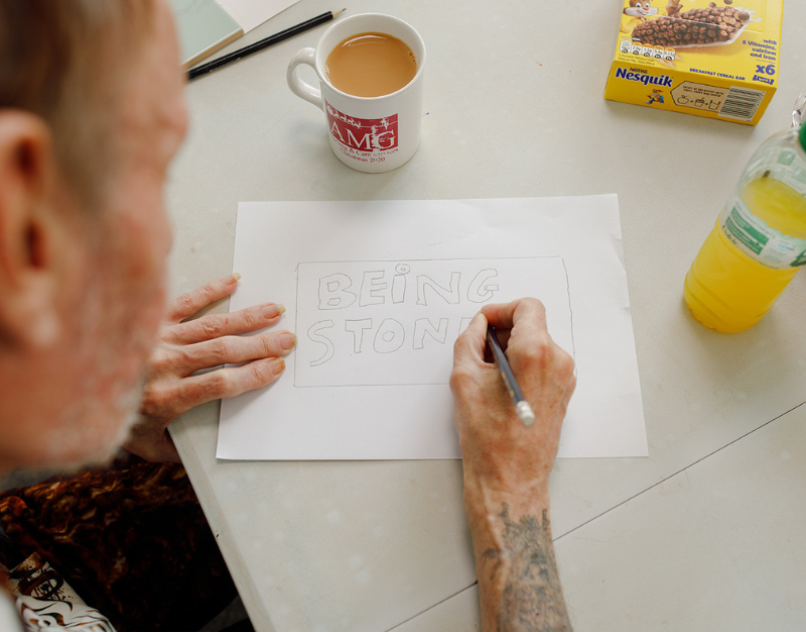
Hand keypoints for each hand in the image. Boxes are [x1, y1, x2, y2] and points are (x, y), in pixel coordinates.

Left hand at [123, 274, 294, 462]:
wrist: (67, 385)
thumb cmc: (110, 417)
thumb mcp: (145, 445)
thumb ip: (178, 449)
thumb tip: (208, 451)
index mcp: (165, 398)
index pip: (219, 384)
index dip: (251, 375)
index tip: (275, 368)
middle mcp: (163, 364)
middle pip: (222, 351)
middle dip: (260, 345)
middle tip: (288, 339)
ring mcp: (158, 338)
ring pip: (211, 325)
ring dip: (246, 318)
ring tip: (274, 311)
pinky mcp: (151, 319)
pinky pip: (185, 302)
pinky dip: (211, 290)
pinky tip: (234, 282)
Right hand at [450, 298, 575, 509]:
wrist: (509, 479)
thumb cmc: (488, 437)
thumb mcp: (464, 378)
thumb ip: (470, 340)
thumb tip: (478, 326)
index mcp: (536, 351)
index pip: (527, 307)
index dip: (501, 310)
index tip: (484, 322)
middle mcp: (558, 361)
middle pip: (533, 326)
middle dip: (504, 332)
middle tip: (479, 351)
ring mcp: (564, 379)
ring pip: (537, 346)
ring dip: (512, 351)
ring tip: (487, 376)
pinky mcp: (564, 394)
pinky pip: (542, 365)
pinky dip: (522, 366)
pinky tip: (500, 388)